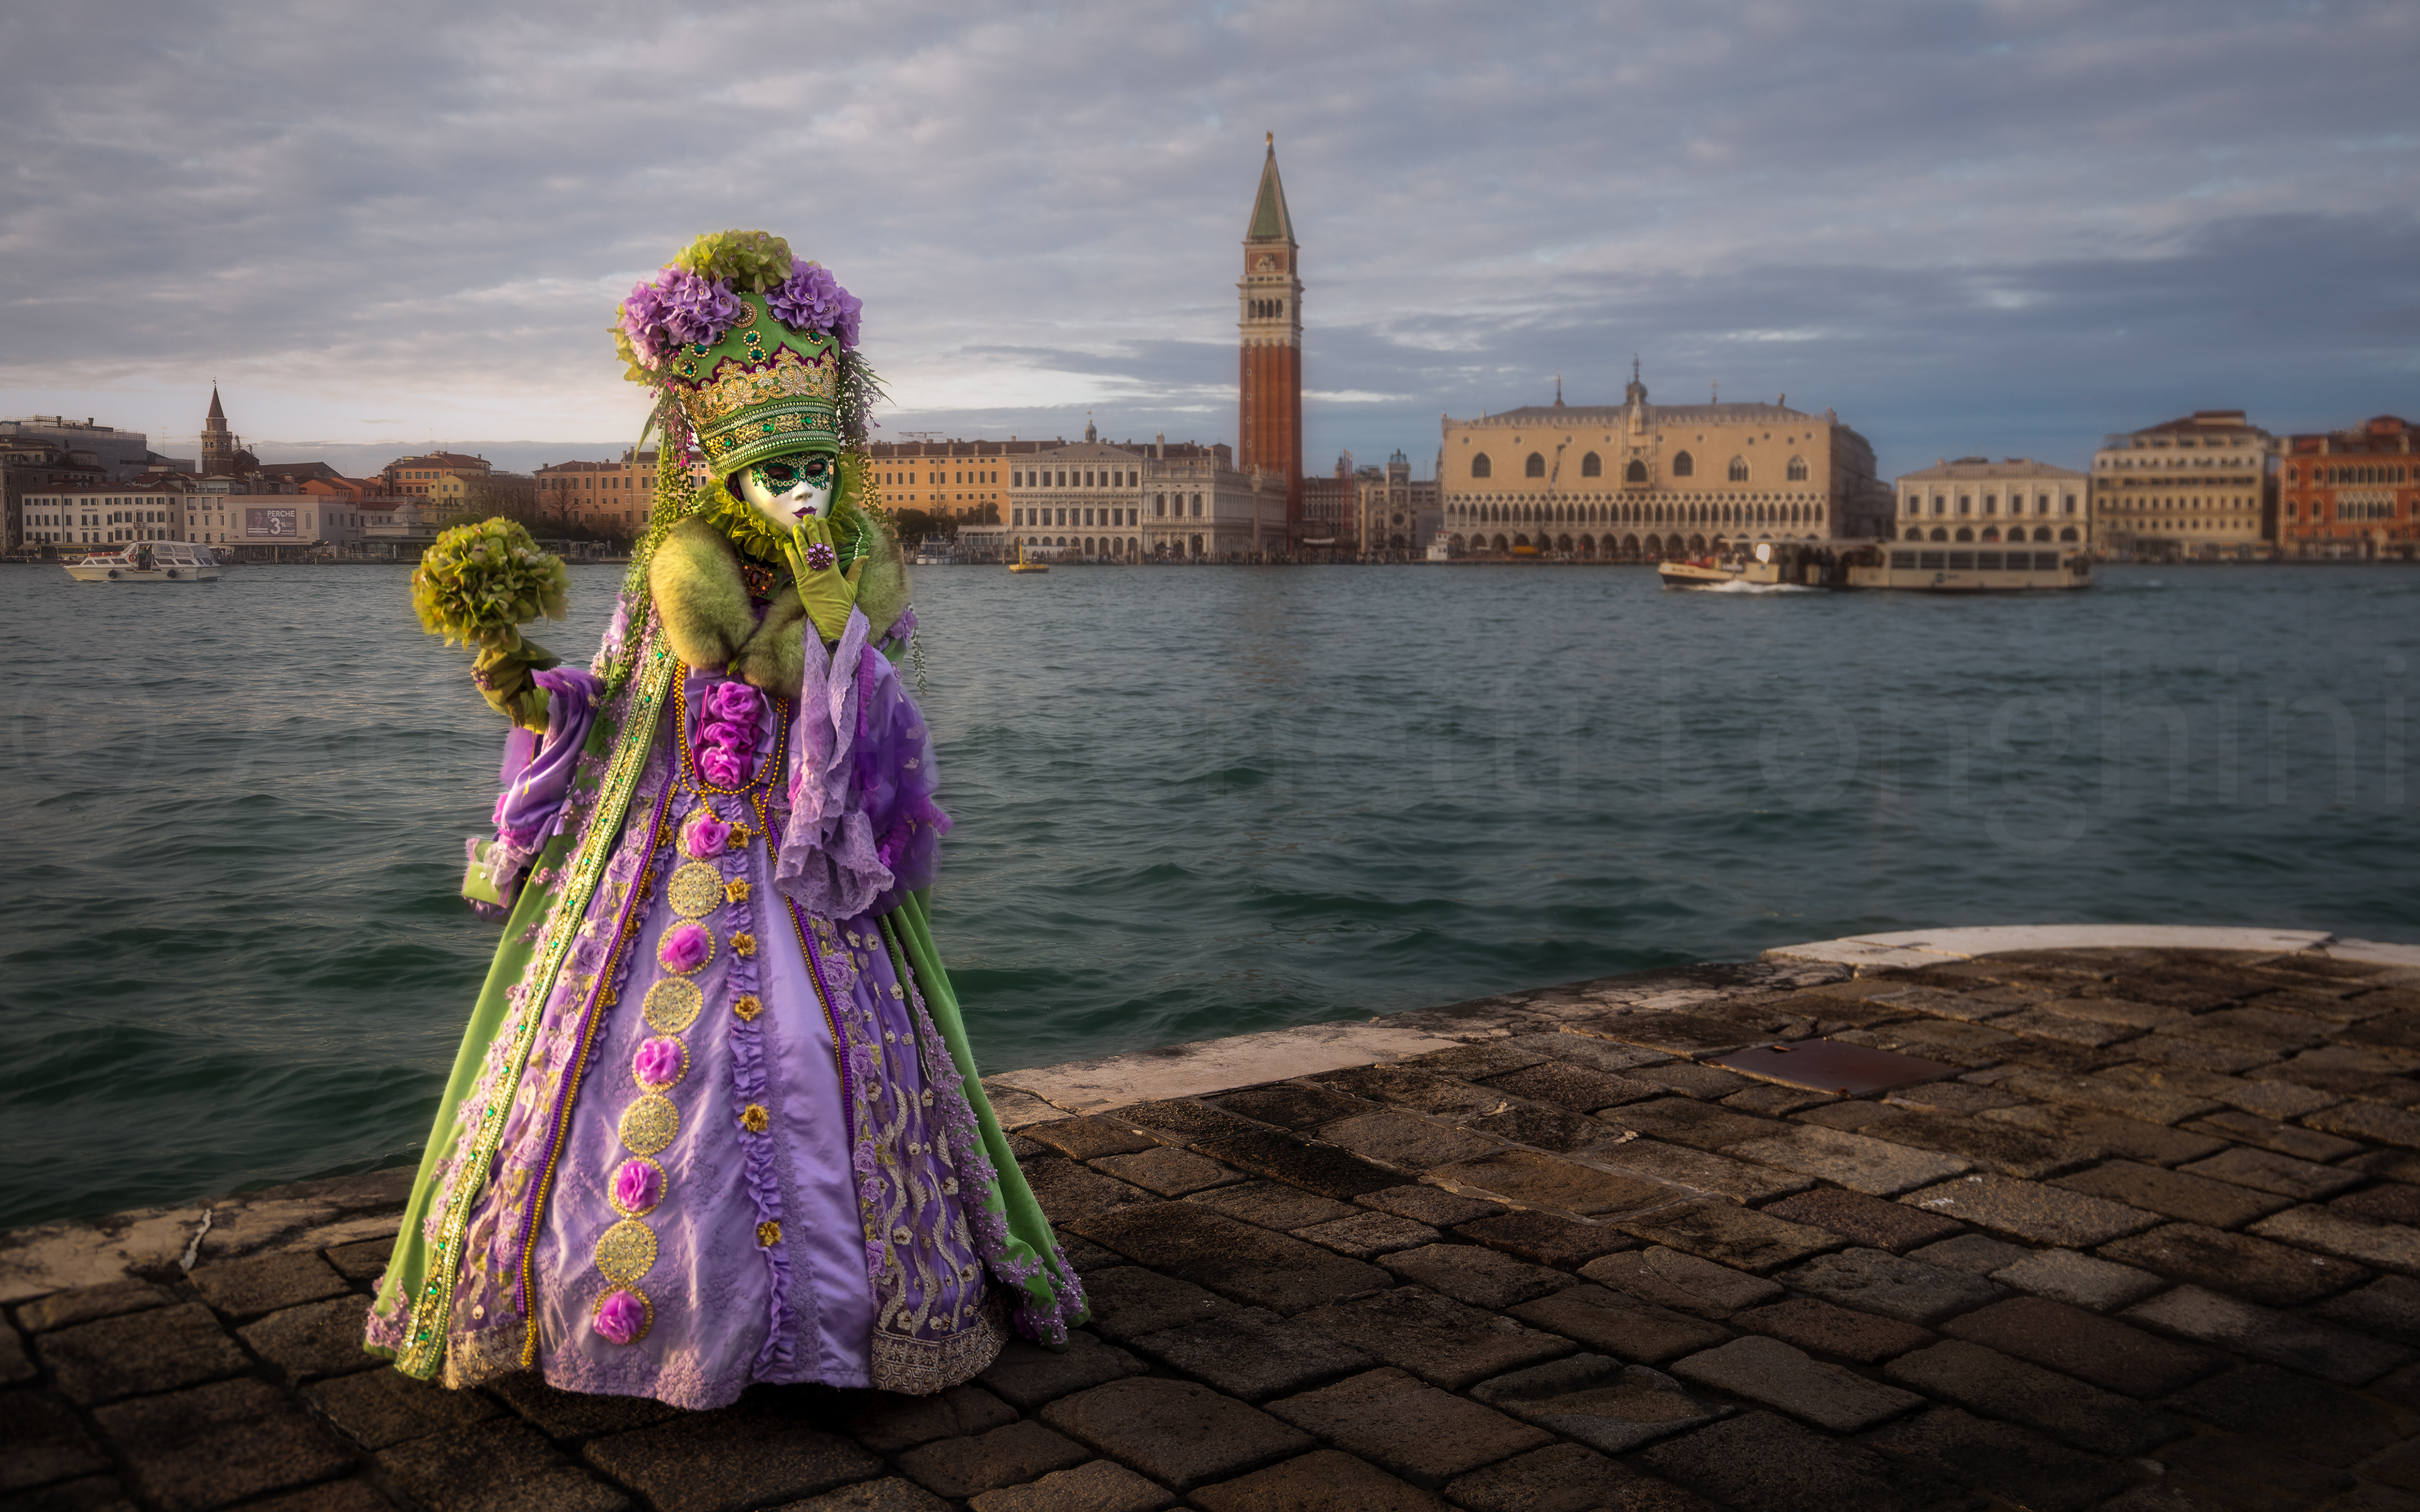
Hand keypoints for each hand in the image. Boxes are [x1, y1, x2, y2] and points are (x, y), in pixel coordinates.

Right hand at [472, 639, 560, 730]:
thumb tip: (505, 638)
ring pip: (498, 678)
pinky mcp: (496, 699)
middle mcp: (478, 679)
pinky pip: (504, 689)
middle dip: (505, 659)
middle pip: (489, 667)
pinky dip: (514, 681)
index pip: (483, 655)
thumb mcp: (499, 664)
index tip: (507, 643)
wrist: (505, 699)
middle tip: (519, 655)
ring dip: (513, 669)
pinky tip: (521, 676)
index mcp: (477, 667)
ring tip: (523, 664)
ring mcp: (486, 690)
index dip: (494, 648)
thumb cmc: (503, 676)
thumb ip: (499, 652)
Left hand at [783, 518, 856, 643]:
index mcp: (834, 569)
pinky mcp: (801, 584)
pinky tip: (788, 545)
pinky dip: (791, 555)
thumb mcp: (852, 586)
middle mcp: (821, 570)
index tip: (822, 520)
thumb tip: (864, 556)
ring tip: (796, 527)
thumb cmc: (843, 605)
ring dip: (799, 539)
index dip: (825, 532)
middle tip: (807, 517)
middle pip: (815, 545)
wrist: (833, 621)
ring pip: (803, 553)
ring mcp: (810, 576)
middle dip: (811, 530)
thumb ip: (856, 570)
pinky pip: (795, 566)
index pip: (829, 546)